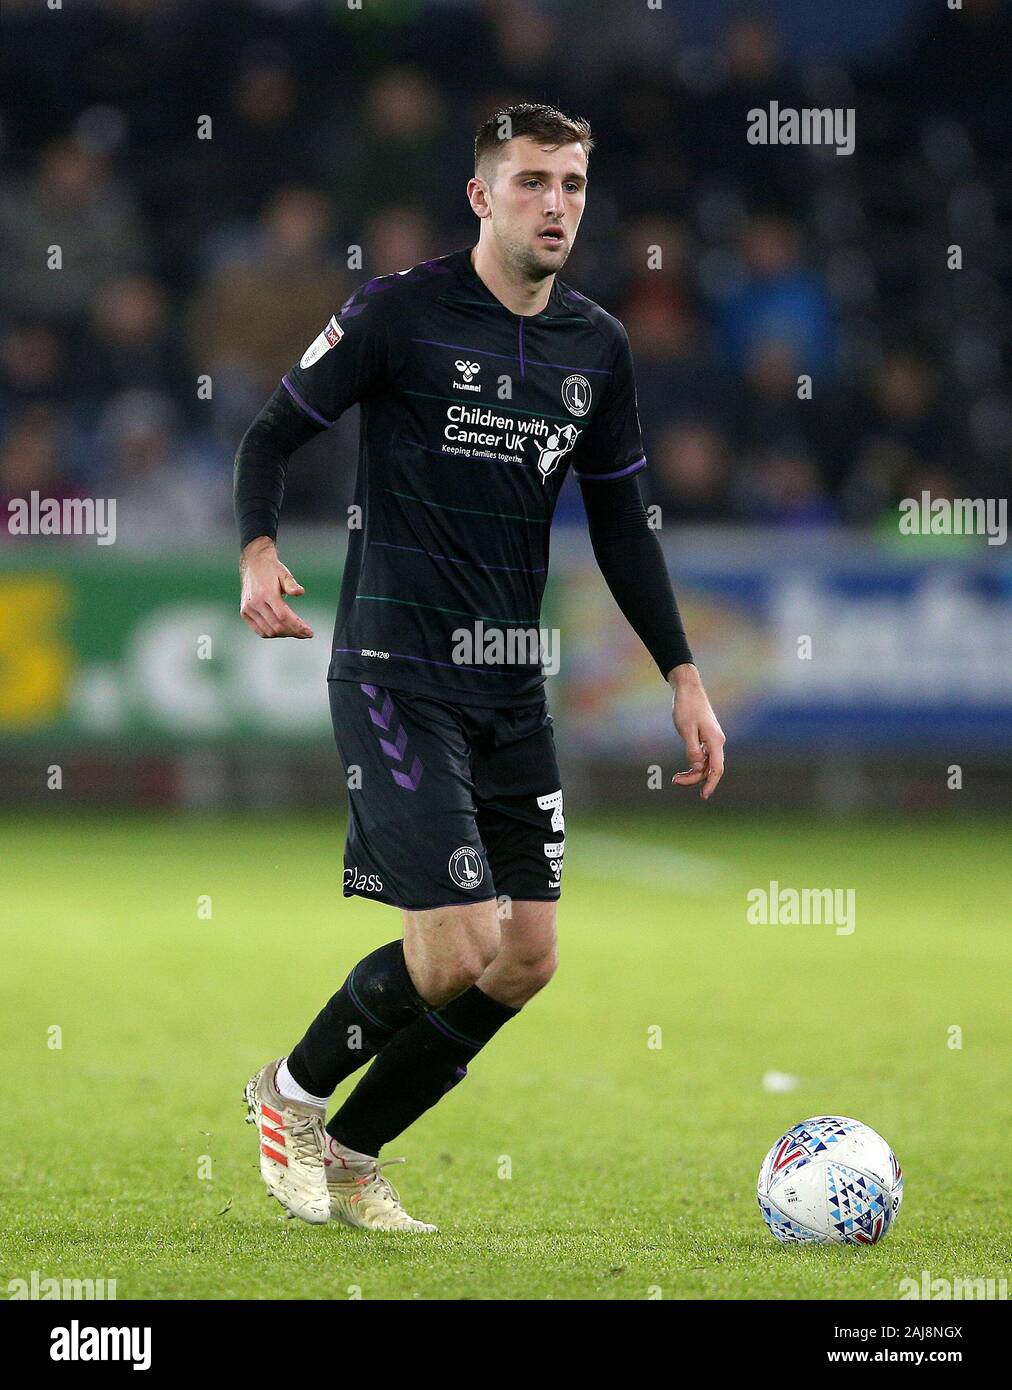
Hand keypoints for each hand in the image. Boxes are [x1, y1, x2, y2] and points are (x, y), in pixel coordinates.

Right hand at [239, 537, 314, 638]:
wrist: (253, 564)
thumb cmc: (272, 569)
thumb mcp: (285, 574)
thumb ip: (292, 585)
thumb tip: (300, 592)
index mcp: (266, 593)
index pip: (284, 616)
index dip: (297, 626)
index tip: (309, 632)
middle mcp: (255, 603)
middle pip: (277, 626)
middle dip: (294, 632)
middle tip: (306, 633)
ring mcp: (248, 609)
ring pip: (268, 631)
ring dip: (284, 634)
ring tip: (296, 632)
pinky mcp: (244, 613)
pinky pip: (260, 630)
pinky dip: (272, 634)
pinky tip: (283, 631)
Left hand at [668, 664, 725, 800]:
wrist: (688, 688)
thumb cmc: (686, 707)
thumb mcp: (686, 729)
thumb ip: (692, 750)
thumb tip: (696, 768)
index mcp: (715, 740)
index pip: (716, 768)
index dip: (711, 784)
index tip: (703, 796)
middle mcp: (717, 742)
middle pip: (710, 768)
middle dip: (695, 779)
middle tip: (675, 781)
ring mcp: (712, 740)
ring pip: (706, 763)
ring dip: (693, 772)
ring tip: (675, 778)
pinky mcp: (706, 737)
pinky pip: (703, 756)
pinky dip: (693, 764)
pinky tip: (684, 768)